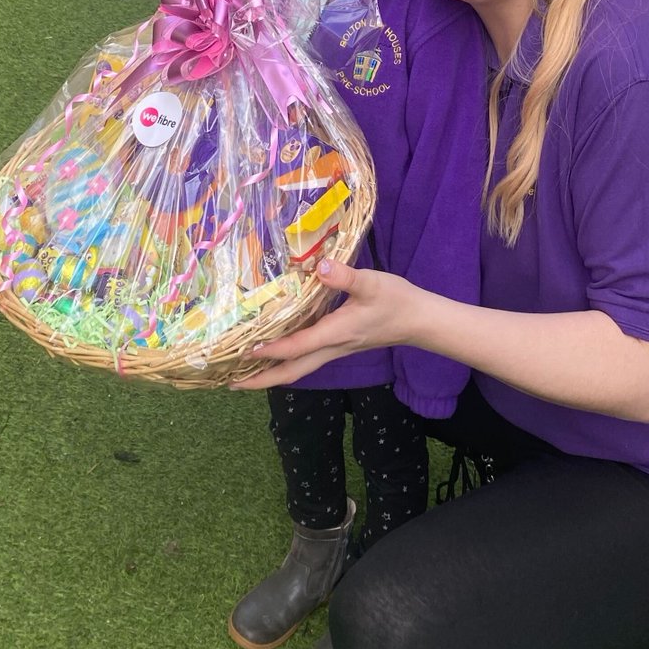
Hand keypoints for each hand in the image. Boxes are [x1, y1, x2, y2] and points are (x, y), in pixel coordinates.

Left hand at [230, 257, 414, 387]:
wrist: (419, 320)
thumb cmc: (396, 301)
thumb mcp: (372, 283)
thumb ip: (346, 276)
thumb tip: (321, 267)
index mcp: (336, 333)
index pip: (298, 346)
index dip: (272, 350)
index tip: (246, 351)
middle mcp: (332, 347)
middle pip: (291, 372)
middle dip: (261, 380)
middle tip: (230, 382)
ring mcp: (335, 350)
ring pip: (298, 369)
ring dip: (270, 374)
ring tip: (243, 374)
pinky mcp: (338, 346)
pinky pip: (306, 361)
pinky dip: (285, 362)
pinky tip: (275, 355)